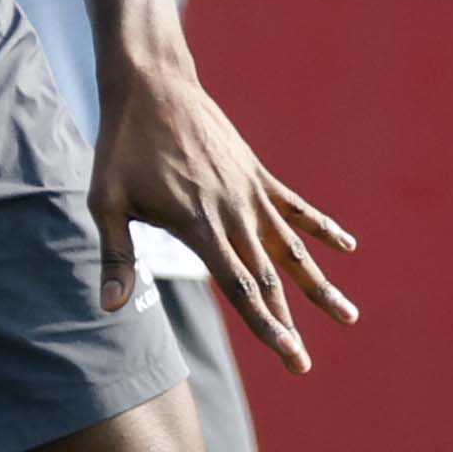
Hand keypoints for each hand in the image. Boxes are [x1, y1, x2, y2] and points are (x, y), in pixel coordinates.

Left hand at [90, 57, 357, 370]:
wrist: (153, 84)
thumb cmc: (121, 146)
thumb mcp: (104, 202)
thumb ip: (115, 256)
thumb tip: (111, 308)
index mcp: (198, 224)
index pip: (239, 287)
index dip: (265, 325)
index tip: (289, 354)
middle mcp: (233, 211)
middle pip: (268, 278)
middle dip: (289, 323)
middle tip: (304, 367)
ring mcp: (250, 191)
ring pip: (292, 247)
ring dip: (318, 284)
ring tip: (348, 317)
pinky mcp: (256, 173)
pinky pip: (296, 207)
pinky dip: (322, 228)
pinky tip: (346, 248)